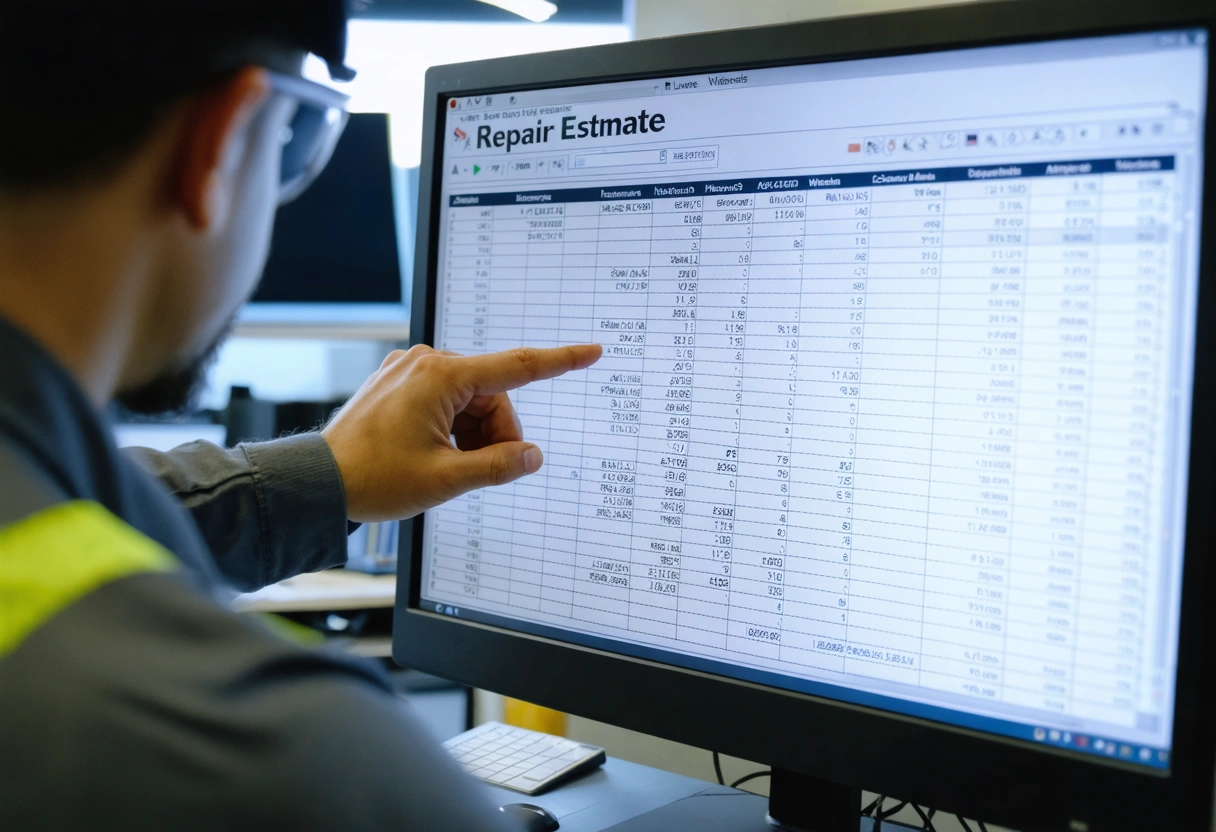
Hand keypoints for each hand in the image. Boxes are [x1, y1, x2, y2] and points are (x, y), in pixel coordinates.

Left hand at [321, 343, 601, 522]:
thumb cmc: (374, 478)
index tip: (590, 352)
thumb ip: (498, 466)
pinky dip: (453, 428)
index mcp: (440, 376)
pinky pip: (445, 400)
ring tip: (449, 466)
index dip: (559, 361)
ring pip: (470, 400)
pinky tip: (437, 454)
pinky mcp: (397, 384)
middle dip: (496, 433)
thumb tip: (532, 456)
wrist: (319, 483)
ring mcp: (408, 371)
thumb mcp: (446, 479)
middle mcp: (425, 363)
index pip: (516, 366)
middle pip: (492, 395)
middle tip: (480, 470)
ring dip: (473, 434)